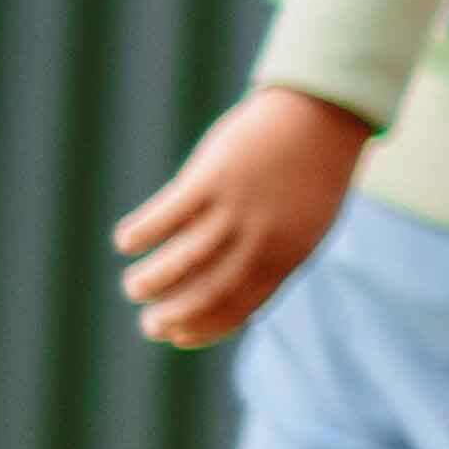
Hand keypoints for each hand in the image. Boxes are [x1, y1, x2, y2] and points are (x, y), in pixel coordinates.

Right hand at [117, 85, 370, 349]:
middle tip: (148, 325)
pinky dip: (142, 232)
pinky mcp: (213, 177)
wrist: (323, 112)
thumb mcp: (305, 222)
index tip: (177, 337)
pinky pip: (167, 215)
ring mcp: (236, 207)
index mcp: (287, 255)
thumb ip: (274, 254)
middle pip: (208, 291)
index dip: (205, 327)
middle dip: (173, 315)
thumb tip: (234, 287)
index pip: (240, 306)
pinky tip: (125, 240)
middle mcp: (261, 238)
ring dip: (151, 280)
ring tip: (132, 287)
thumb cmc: (310, 170)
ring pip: (183, 258)